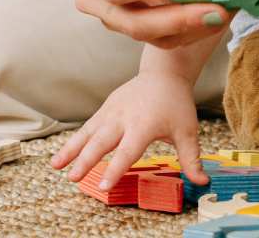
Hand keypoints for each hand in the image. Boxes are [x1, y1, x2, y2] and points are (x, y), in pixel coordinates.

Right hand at [48, 71, 211, 187]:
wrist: (163, 73)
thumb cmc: (176, 104)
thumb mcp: (188, 131)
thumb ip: (192, 159)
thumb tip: (203, 182)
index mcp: (144, 125)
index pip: (128, 151)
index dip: (116, 169)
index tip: (104, 185)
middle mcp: (124, 117)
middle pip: (102, 142)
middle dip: (86, 160)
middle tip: (74, 178)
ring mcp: (112, 111)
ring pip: (88, 132)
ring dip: (71, 150)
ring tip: (55, 166)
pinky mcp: (106, 108)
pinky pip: (88, 126)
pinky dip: (74, 141)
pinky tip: (62, 156)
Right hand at [70, 0, 227, 47]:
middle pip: (132, 22)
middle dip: (178, 18)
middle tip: (217, 10)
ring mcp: (112, 17)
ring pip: (151, 36)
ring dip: (191, 28)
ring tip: (224, 12)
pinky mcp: (136, 25)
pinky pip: (164, 38)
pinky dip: (193, 30)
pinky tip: (217, 16)